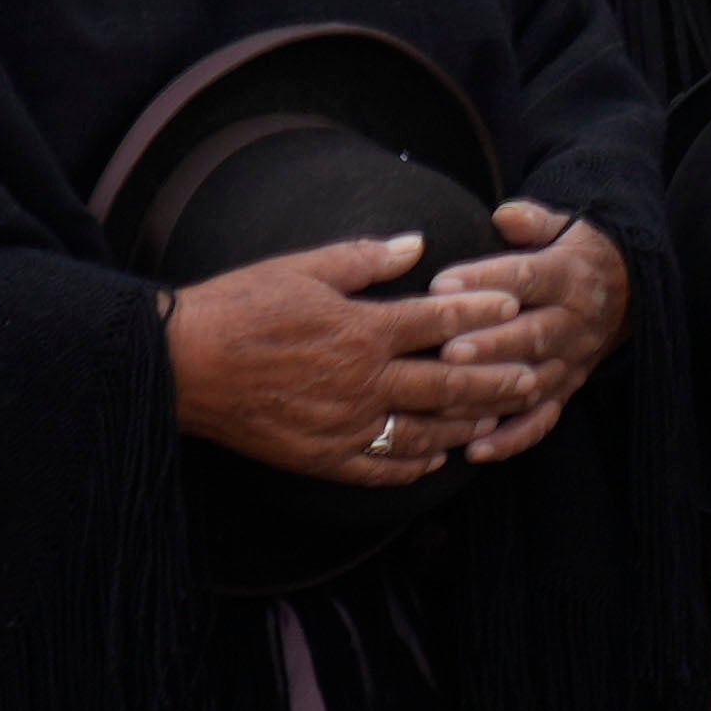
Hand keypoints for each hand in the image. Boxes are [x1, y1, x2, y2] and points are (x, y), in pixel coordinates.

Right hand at [159, 230, 523, 481]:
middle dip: (495, 380)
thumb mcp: (301, 269)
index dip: (480, 311)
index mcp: (361, 329)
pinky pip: (381, 466)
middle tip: (531, 377)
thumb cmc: (238, 308)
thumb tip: (416, 243)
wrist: (179, 364)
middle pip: (448, 382)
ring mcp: (345, 423)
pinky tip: (434, 460)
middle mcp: (363, 380)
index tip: (513, 306)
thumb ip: (364, 259)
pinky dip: (413, 465)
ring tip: (494, 420)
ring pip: (424, 430)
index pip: (439, 319)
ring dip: (464, 425)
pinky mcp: (322, 456)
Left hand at [423, 202, 633, 466]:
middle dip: (491, 345)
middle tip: (449, 350)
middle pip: (532, 336)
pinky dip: (513, 439)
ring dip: (493, 395)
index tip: (442, 284)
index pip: (526, 277)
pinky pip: (543, 419)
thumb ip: (533, 221)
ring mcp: (572, 361)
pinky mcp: (568, 389)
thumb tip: (504, 215)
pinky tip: (476, 450)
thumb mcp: (564, 225)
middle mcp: (574, 322)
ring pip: (533, 383)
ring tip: (449, 404)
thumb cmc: (574, 254)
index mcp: (569, 276)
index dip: (485, 281)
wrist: (630, 289)